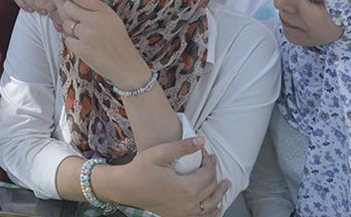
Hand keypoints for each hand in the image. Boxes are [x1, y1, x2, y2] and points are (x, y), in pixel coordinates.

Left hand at [59, 0, 148, 87]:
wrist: (125, 66)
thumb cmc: (119, 42)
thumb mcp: (113, 20)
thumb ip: (97, 10)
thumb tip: (75, 1)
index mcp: (104, 11)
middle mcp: (94, 20)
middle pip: (69, 8)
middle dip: (68, 11)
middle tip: (73, 16)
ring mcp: (87, 35)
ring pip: (66, 24)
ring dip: (70, 29)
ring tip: (82, 35)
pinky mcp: (81, 48)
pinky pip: (67, 39)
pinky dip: (72, 42)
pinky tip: (82, 45)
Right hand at [114, 139, 229, 215]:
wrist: (125, 187)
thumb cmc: (140, 170)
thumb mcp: (160, 153)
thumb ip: (182, 147)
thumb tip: (202, 141)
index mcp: (186, 188)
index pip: (208, 173)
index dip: (209, 161)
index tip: (205, 151)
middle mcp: (188, 204)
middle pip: (210, 188)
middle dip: (214, 173)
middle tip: (212, 161)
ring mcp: (183, 213)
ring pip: (210, 205)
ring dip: (219, 194)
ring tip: (225, 184)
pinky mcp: (177, 216)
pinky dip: (211, 212)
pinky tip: (215, 207)